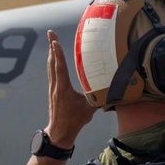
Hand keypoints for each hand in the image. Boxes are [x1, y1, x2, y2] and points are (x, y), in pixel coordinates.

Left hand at [45, 30, 95, 146]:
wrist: (60, 131)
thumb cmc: (75, 121)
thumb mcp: (89, 108)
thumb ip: (98, 96)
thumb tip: (113, 88)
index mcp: (63, 89)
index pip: (60, 67)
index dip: (58, 53)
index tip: (54, 41)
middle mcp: (56, 86)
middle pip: (52, 62)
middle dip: (51, 46)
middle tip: (50, 32)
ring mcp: (53, 88)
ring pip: (51, 66)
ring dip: (52, 52)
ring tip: (52, 40)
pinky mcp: (53, 91)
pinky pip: (52, 72)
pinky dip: (53, 62)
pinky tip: (54, 58)